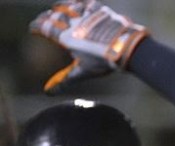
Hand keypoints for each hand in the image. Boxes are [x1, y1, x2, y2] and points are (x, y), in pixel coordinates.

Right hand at [30, 0, 148, 92]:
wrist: (126, 49)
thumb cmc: (103, 62)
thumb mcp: (82, 72)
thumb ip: (64, 80)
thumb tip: (48, 92)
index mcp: (66, 36)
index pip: (44, 27)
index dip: (36, 26)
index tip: (33, 28)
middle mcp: (74, 23)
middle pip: (54, 15)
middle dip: (46, 17)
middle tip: (43, 19)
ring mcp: (87, 15)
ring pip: (68, 6)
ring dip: (61, 7)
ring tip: (57, 8)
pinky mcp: (100, 10)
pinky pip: (86, 3)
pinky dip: (80, 3)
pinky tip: (80, 4)